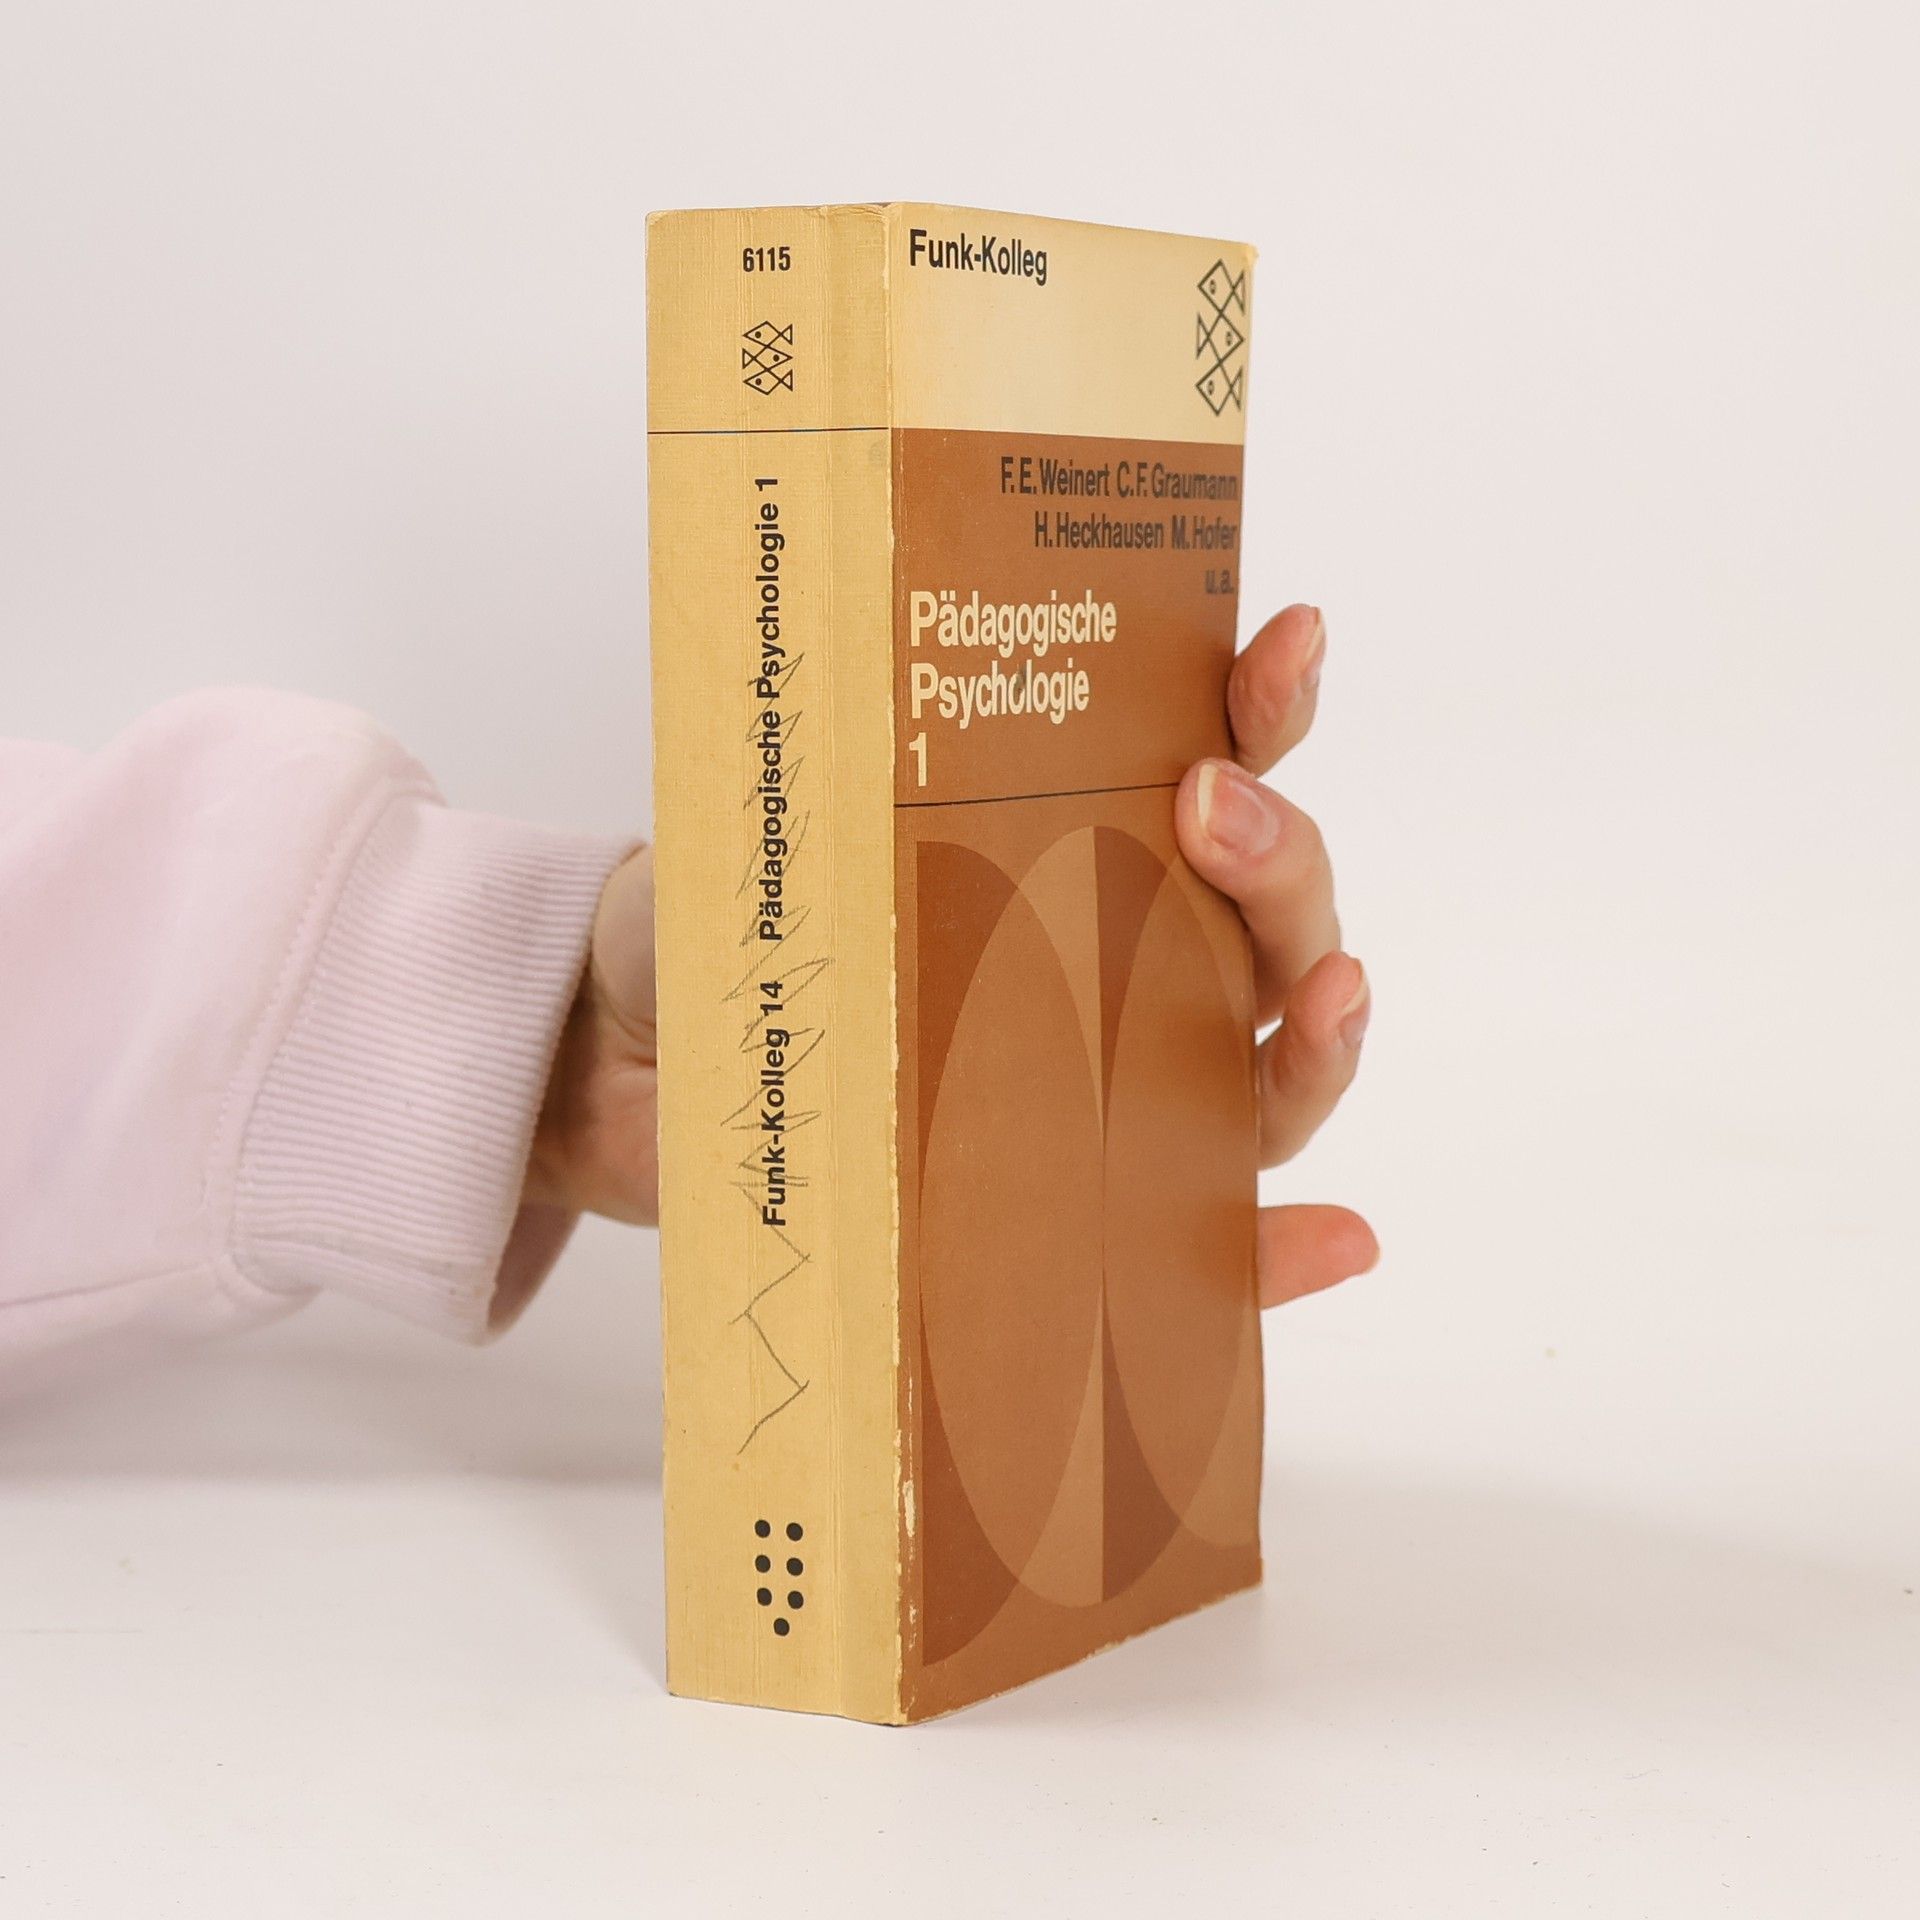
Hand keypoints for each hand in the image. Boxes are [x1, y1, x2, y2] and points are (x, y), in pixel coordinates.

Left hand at [530, 602, 1375, 1309]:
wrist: (628, 1062)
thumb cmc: (721, 921)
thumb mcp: (781, 818)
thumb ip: (851, 766)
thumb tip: (879, 685)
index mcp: (1069, 842)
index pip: (1206, 761)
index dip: (1264, 702)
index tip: (1284, 641)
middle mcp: (1116, 957)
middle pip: (1266, 921)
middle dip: (1282, 855)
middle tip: (1216, 804)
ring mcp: (1104, 1087)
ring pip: (1266, 1067)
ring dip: (1325, 1032)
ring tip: (1333, 991)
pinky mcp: (1070, 1208)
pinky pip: (1193, 1239)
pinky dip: (1275, 1249)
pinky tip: (1340, 1239)